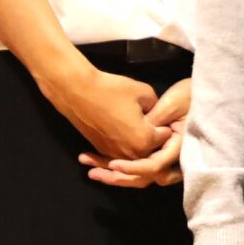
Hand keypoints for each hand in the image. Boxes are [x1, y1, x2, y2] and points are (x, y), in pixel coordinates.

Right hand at [42, 59, 169, 161]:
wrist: (77, 91)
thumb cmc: (112, 90)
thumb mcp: (145, 93)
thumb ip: (158, 107)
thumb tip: (157, 114)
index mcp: (145, 140)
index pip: (166, 136)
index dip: (166, 123)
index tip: (163, 114)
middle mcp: (130, 153)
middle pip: (151, 149)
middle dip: (154, 137)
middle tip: (151, 120)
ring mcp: (113, 153)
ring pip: (134, 154)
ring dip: (139, 145)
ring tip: (138, 126)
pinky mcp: (100, 150)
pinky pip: (118, 154)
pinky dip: (123, 147)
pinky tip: (124, 133)